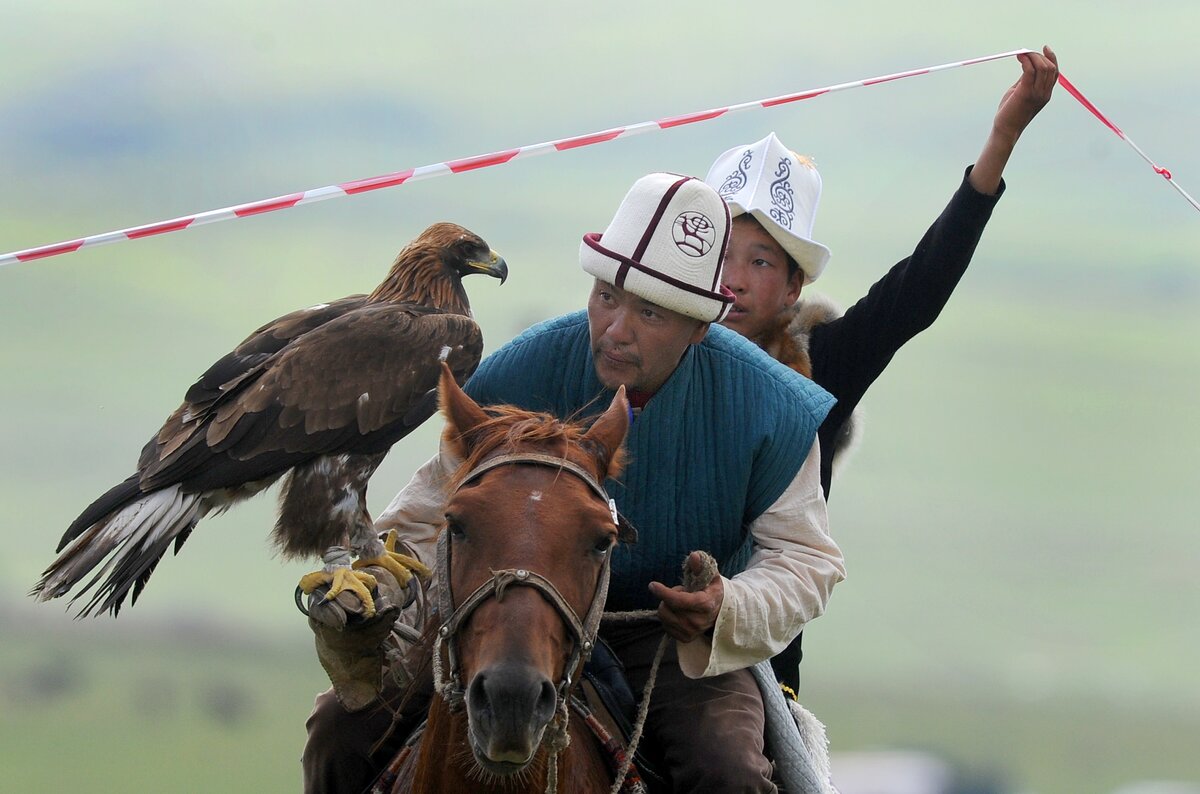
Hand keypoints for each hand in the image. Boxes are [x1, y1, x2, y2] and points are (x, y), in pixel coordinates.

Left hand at [648, 551, 723, 642]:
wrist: (720, 612)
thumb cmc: (712, 590)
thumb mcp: (710, 575)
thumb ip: (700, 566)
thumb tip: (694, 555)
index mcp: (705, 604)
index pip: (679, 601)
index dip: (664, 592)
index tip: (652, 585)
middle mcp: (698, 621)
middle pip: (667, 608)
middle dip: (668, 596)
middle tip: (681, 592)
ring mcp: (691, 632)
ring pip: (664, 617)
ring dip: (667, 606)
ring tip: (680, 603)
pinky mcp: (685, 638)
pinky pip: (665, 626)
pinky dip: (668, 617)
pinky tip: (679, 613)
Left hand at [969, 45, 1058, 193]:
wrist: (1005, 130)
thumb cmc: (1010, 112)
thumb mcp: (1020, 92)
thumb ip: (1026, 80)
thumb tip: (1027, 64)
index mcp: (1046, 94)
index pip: (1055, 72)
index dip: (1052, 58)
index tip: (1045, 48)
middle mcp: (1044, 93)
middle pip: (1050, 67)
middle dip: (1040, 56)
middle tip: (1027, 52)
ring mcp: (1037, 93)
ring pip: (1042, 67)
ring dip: (1032, 57)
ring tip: (1022, 54)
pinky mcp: (1025, 93)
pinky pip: (1030, 71)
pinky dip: (1026, 61)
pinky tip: (1020, 57)